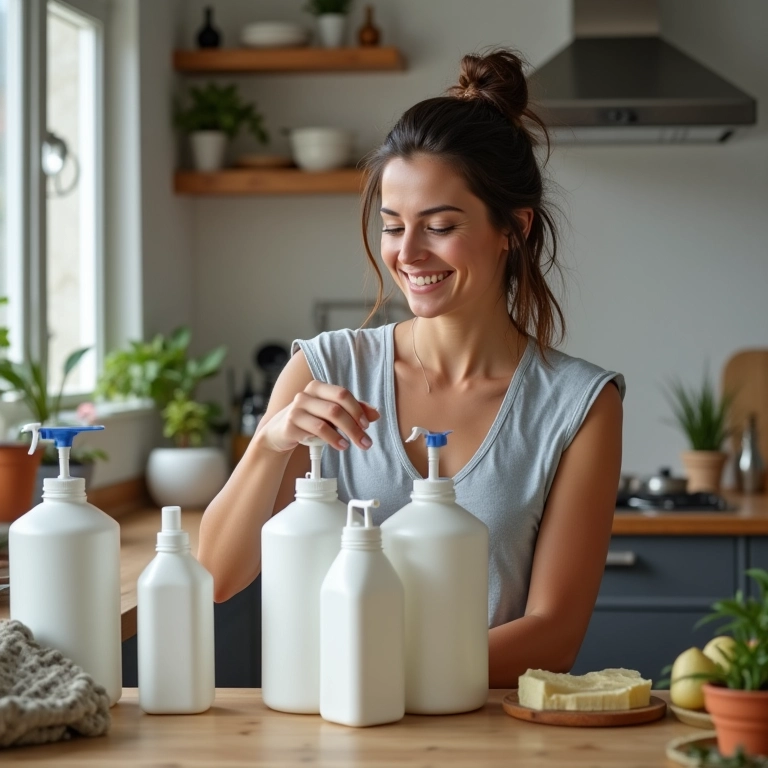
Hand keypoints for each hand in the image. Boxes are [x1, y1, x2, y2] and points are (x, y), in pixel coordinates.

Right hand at [258, 380, 379, 453]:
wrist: (278, 433)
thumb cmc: (308, 421)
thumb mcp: (330, 416)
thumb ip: (352, 412)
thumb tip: (376, 414)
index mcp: (318, 388)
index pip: (343, 394)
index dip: (358, 409)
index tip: (367, 425)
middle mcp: (306, 394)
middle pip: (338, 406)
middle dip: (355, 425)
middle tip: (366, 441)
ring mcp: (297, 408)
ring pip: (329, 417)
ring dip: (347, 433)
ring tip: (353, 445)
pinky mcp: (291, 423)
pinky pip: (317, 430)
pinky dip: (332, 439)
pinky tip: (340, 445)